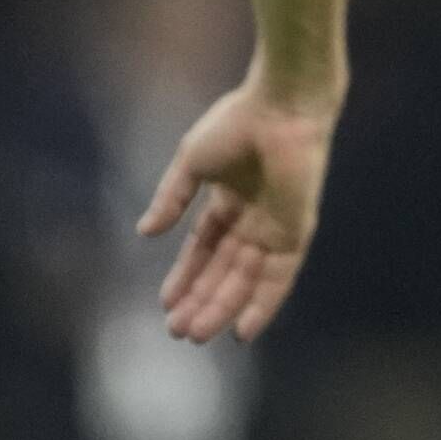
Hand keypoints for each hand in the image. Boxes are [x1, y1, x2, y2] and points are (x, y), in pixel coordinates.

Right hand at [138, 78, 341, 343]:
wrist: (281, 106)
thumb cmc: (237, 123)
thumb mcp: (192, 162)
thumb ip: (171, 198)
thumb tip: (144, 233)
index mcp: (229, 199)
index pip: (204, 248)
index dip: (185, 276)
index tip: (166, 304)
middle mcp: (254, 218)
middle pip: (224, 270)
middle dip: (200, 300)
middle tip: (177, 330)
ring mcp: (276, 227)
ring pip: (246, 280)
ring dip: (223, 307)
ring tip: (197, 333)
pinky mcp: (297, 231)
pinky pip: (280, 277)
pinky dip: (263, 305)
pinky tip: (243, 330)